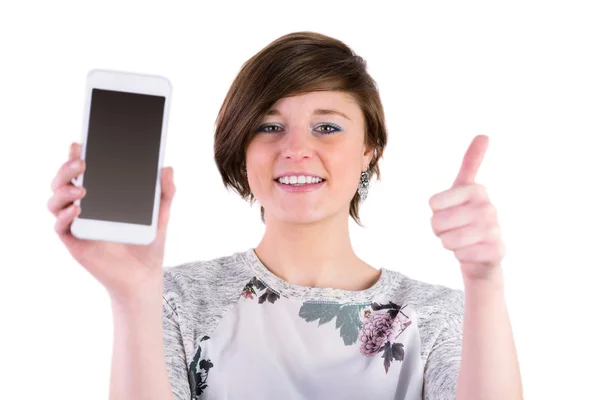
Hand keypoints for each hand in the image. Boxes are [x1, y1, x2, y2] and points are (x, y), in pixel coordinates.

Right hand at [47, 142, 175, 299]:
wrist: (144, 275)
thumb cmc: (148, 243)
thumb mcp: (160, 214)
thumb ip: (165, 191)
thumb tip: (167, 167)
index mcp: (100, 196)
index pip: (82, 171)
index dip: (75, 156)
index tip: (79, 143)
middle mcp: (83, 207)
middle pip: (62, 181)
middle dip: (66, 168)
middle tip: (81, 161)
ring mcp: (76, 224)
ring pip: (55, 201)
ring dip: (63, 190)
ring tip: (82, 188)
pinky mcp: (74, 242)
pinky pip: (60, 227)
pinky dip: (65, 216)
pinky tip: (77, 210)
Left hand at [428, 135, 505, 282]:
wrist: (483, 255)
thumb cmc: (467, 219)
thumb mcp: (463, 189)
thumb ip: (471, 162)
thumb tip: (484, 134)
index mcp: (477, 190)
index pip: (433, 203)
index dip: (434, 212)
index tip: (447, 210)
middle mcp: (489, 207)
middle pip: (438, 223)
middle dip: (439, 230)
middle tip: (453, 229)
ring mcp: (495, 230)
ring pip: (448, 240)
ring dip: (449, 243)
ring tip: (461, 240)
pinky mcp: (497, 251)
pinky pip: (462, 255)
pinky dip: (461, 256)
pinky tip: (472, 253)